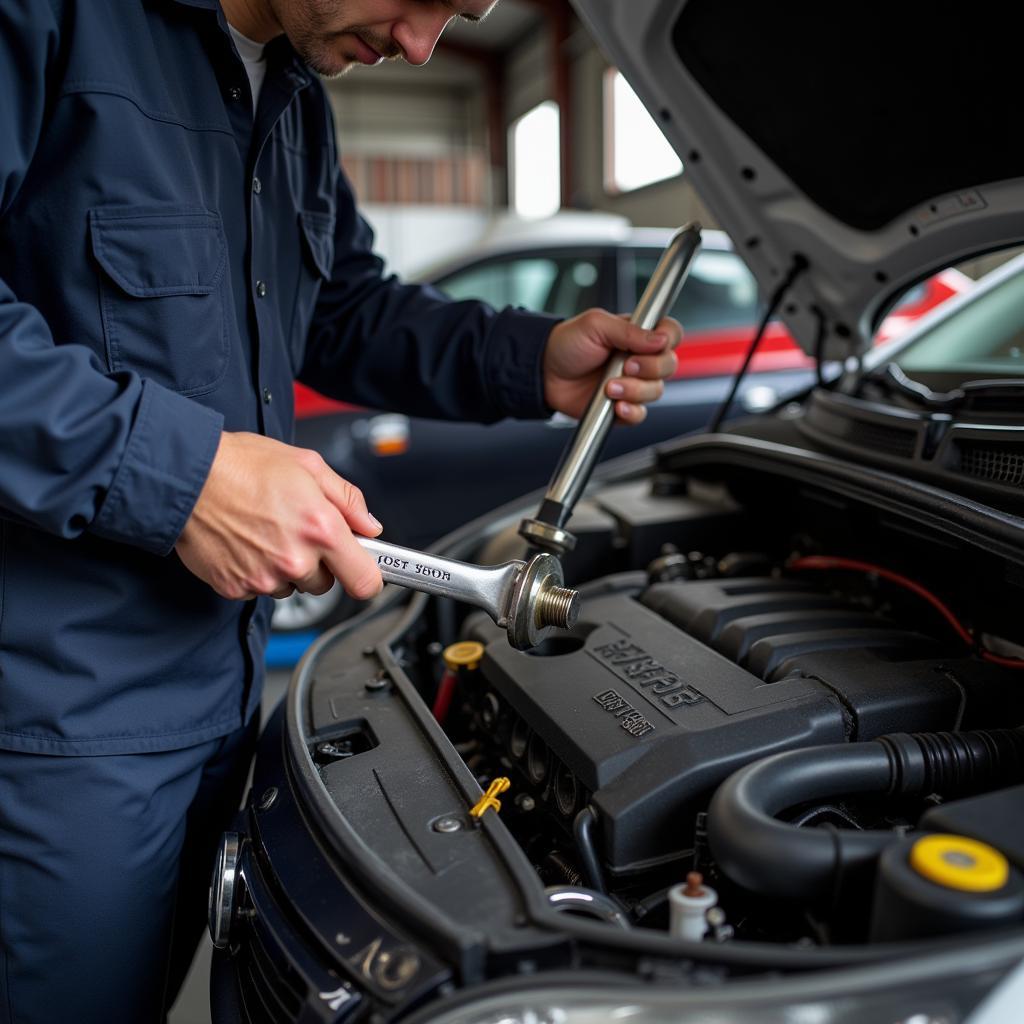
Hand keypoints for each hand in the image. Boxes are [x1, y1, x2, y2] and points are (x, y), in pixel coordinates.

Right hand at [175, 432, 382, 601]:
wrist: (185, 476)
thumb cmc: (242, 465)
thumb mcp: (307, 465)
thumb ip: (347, 499)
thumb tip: (369, 525)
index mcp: (320, 529)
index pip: (365, 581)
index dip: (368, 577)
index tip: (363, 570)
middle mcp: (294, 560)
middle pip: (325, 583)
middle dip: (318, 561)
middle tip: (296, 529)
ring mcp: (264, 578)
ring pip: (292, 586)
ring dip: (286, 568)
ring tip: (265, 531)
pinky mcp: (236, 588)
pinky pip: (260, 589)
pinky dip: (256, 571)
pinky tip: (246, 542)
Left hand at [543, 309, 681, 423]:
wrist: (544, 374)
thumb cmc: (566, 344)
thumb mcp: (595, 325)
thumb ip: (629, 330)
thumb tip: (660, 338)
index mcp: (637, 335)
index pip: (670, 334)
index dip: (668, 339)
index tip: (655, 345)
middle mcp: (640, 359)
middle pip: (669, 365)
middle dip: (650, 368)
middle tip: (627, 366)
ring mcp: (632, 384)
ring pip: (656, 391)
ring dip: (635, 391)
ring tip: (609, 386)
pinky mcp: (622, 406)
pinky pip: (640, 414)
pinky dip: (631, 412)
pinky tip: (616, 406)